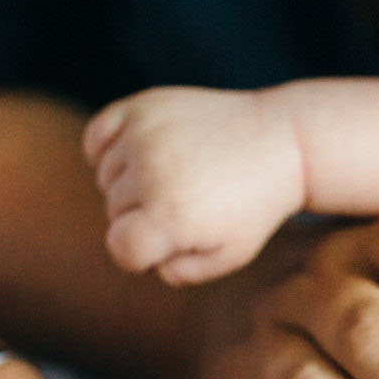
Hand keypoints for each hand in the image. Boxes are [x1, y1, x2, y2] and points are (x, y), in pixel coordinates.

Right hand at [84, 85, 306, 284]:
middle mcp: (152, 173)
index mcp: (172, 217)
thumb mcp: (229, 254)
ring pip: (106, 175)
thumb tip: (145, 258)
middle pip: (114, 210)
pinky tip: (141, 155)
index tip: (170, 239)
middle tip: (188, 201)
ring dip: (131, 181)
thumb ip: (180, 271)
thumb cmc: (254, 205)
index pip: (121, 248)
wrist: (281, 142)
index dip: (142, 252)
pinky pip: (97, 135)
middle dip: (143, 214)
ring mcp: (145, 135)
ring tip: (178, 175)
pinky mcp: (144, 106)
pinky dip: (108, 148)